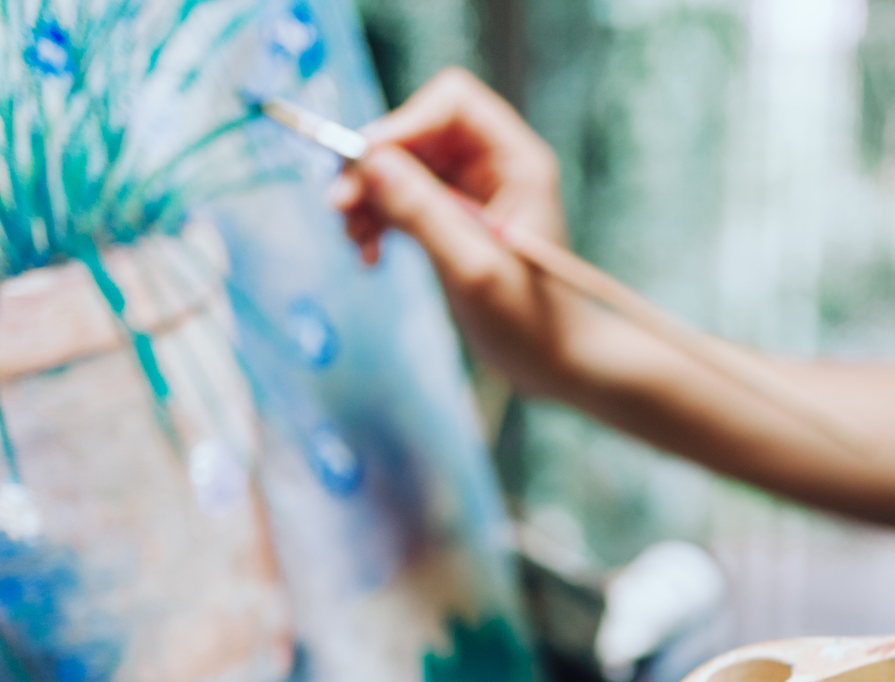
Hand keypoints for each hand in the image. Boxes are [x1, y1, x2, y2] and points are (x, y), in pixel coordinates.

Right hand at [325, 67, 577, 394]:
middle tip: (340, 207)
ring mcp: (471, 192)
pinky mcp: (451, 219)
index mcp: (517, 162)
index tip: (366, 163)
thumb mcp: (474, 269)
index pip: (453, 104)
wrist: (554, 364)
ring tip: (354, 241)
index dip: (404, 122)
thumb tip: (372, 162)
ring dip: (368, 198)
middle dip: (374, 166)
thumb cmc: (531, 322)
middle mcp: (494, 166)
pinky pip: (401, 200)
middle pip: (416, 132)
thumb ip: (425, 214)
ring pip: (400, 166)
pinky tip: (369, 255)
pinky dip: (378, 221)